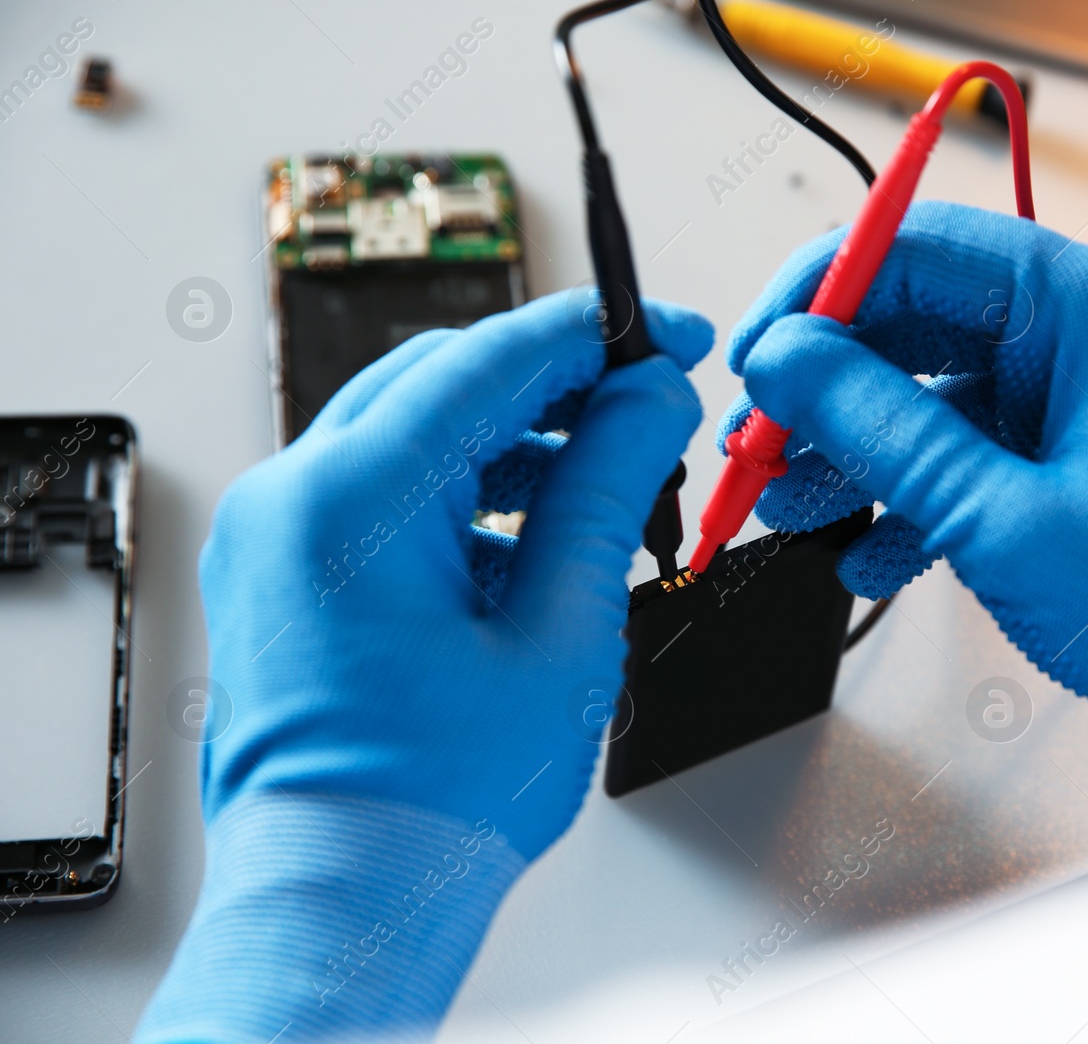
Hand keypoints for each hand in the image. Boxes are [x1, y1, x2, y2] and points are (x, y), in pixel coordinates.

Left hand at [138, 294, 712, 1043]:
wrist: (347, 896)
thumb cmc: (434, 800)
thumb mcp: (559, 631)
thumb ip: (605, 491)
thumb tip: (648, 401)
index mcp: (351, 500)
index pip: (490, 359)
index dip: (595, 337)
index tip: (666, 335)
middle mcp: (292, 499)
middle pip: (444, 381)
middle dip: (556, 386)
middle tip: (648, 404)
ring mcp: (276, 534)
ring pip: (412, 431)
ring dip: (512, 442)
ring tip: (604, 485)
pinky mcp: (284, 569)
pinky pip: (381, 489)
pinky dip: (461, 493)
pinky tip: (533, 538)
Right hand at [719, 201, 1087, 795]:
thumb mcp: (1002, 519)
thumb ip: (882, 430)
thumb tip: (785, 361)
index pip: (923, 245)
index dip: (818, 295)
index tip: (753, 360)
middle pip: (927, 316)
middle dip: (832, 388)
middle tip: (757, 447)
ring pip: (945, 384)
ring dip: (865, 447)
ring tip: (793, 510)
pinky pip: (987, 435)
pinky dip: (927, 484)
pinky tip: (877, 550)